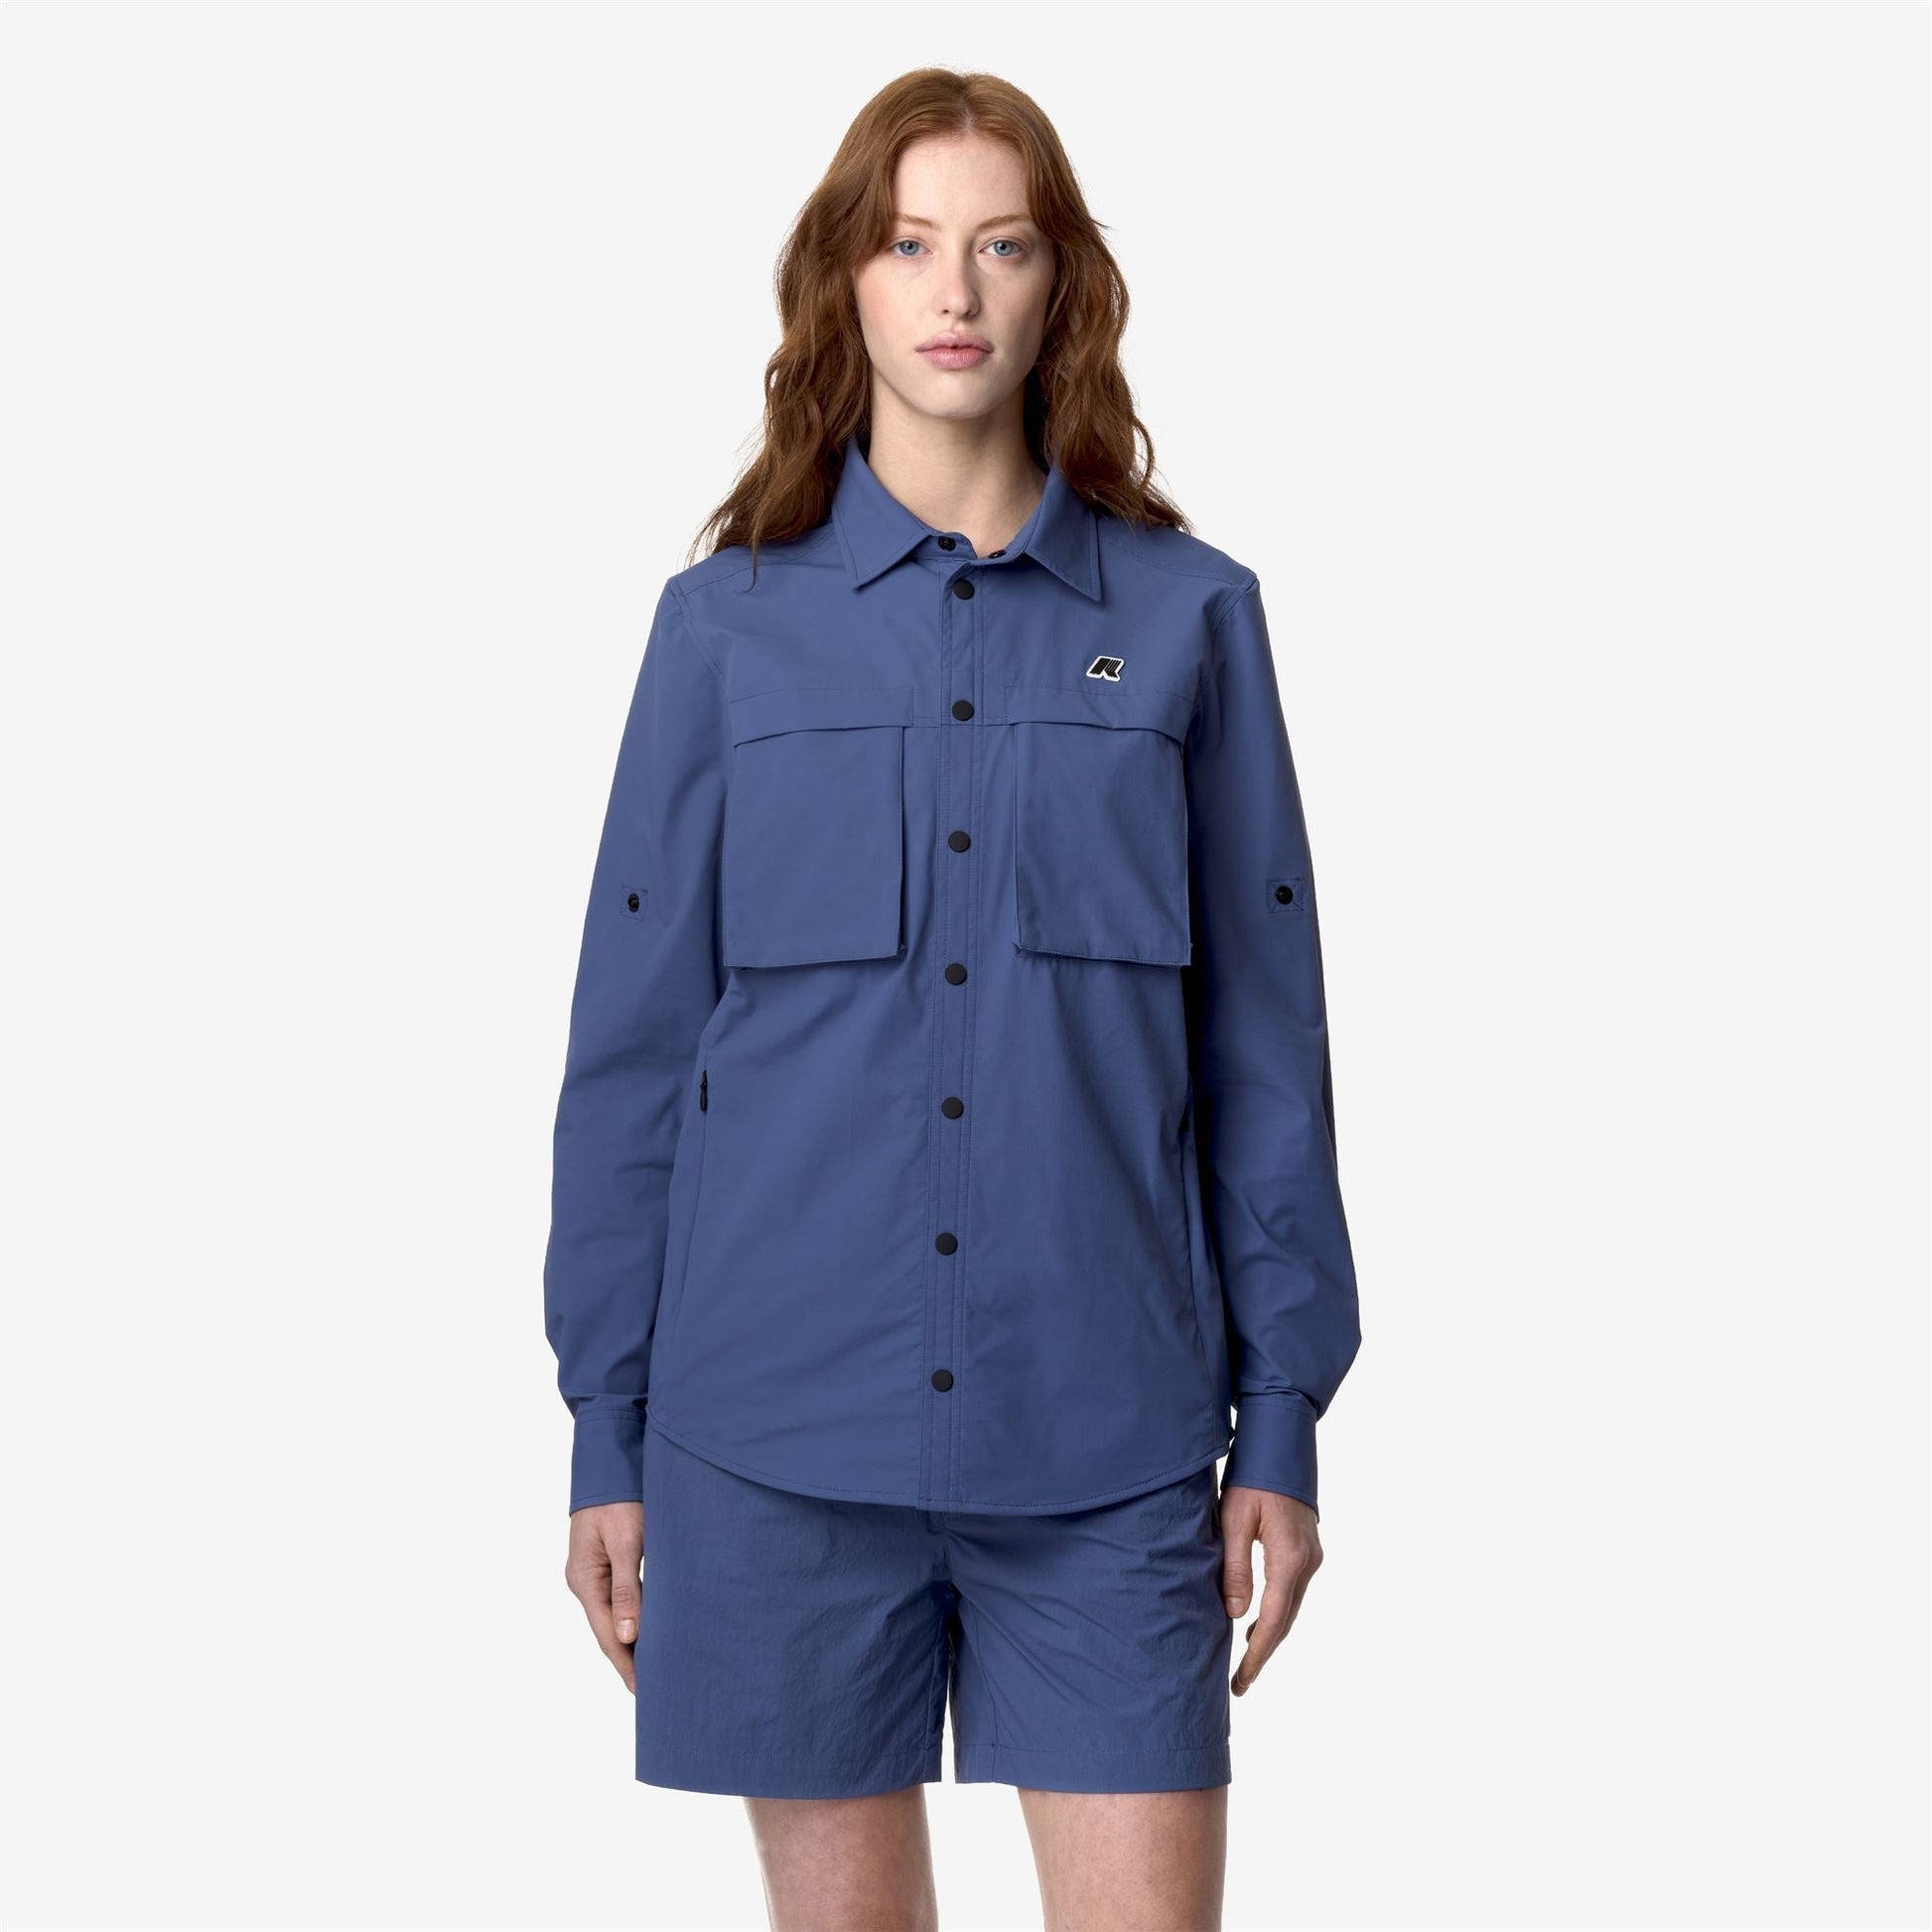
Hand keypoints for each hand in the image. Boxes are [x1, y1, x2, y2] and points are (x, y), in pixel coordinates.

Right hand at [565, 1501, 643, 1691]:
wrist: (609, 1462)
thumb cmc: (620, 1498)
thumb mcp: (627, 1541)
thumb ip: (627, 1588)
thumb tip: (629, 1637)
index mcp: (585, 1580)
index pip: (608, 1635)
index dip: (626, 1664)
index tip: (644, 1691)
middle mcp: (583, 1582)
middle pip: (608, 1631)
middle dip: (629, 1660)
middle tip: (654, 1691)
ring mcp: (590, 1574)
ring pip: (613, 1618)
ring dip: (631, 1642)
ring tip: (654, 1669)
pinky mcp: (603, 1564)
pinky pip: (617, 1600)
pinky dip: (632, 1619)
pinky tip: (647, 1631)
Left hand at [1219, 1484, 1321, 1694]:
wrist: (1281, 1446)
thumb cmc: (1253, 1479)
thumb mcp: (1234, 1520)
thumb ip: (1236, 1568)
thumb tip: (1236, 1616)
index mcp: (1290, 1558)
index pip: (1274, 1620)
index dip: (1257, 1654)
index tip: (1241, 1680)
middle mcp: (1308, 1562)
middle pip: (1287, 1620)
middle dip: (1263, 1652)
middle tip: (1241, 1682)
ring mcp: (1312, 1557)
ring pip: (1292, 1608)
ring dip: (1271, 1633)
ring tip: (1246, 1660)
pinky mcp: (1308, 1550)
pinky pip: (1293, 1591)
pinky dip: (1278, 1612)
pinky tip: (1259, 1621)